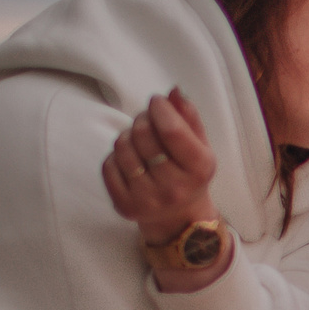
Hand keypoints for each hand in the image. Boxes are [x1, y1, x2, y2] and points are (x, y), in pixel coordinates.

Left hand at [102, 89, 224, 289]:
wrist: (179, 218)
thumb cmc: (188, 173)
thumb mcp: (200, 145)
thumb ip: (188, 117)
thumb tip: (173, 91)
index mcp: (199, 169)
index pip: (172, 131)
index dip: (160, 108)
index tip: (157, 101)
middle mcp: (175, 188)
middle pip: (144, 135)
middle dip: (142, 119)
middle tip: (146, 120)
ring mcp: (148, 200)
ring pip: (123, 147)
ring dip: (127, 135)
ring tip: (138, 140)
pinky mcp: (125, 206)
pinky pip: (108, 165)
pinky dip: (115, 156)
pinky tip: (129, 160)